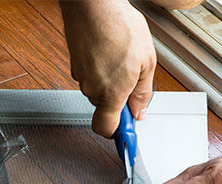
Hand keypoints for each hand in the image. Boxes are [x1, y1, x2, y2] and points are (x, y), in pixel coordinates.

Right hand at [61, 0, 155, 136]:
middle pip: (105, 106)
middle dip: (118, 97)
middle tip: (132, 78)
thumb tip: (139, 111)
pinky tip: (109, 50)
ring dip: (110, 79)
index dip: (117, 133)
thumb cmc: (119, 26)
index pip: (106, 128)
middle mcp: (92, 89)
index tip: (126, 133)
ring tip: (121, 57)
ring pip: (97, 88)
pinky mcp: (75, 62)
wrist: (94, 3)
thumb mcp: (146, 63)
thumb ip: (142, 93)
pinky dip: (100, 67)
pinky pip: (90, 73)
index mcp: (111, 93)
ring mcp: (80, 75)